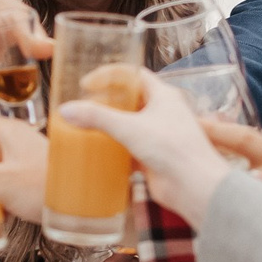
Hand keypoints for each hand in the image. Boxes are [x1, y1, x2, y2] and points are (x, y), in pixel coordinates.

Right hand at [59, 70, 234, 227]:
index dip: (109, 75)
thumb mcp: (130, 128)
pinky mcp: (153, 157)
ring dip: (108, 126)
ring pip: (129, 125)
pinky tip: (95, 151)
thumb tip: (67, 110)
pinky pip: (129, 148)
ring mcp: (158, 135)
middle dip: (106, 102)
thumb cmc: (173, 149)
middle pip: (129, 100)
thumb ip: (98, 117)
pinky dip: (113, 148)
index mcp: (163, 95)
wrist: (194, 186)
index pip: (134, 74)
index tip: (86, 84)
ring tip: (83, 127)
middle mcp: (163, 112)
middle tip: (82, 106)